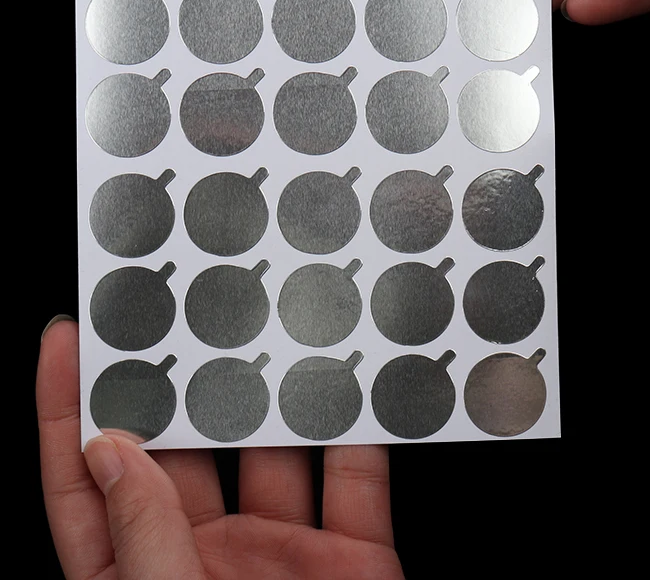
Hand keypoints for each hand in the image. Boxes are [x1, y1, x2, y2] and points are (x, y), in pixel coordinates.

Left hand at [37, 318, 403, 578]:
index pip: (87, 480)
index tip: (71, 338)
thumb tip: (111, 449)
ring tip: (276, 334)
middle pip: (187, 449)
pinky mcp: (351, 558)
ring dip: (279, 398)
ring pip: (276, 452)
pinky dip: (363, 435)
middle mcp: (205, 555)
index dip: (71, 408)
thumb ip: (142, 540)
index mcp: (137, 579)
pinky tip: (360, 391)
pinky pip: (358, 481)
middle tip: (188, 311)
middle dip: (188, 382)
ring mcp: (280, 553)